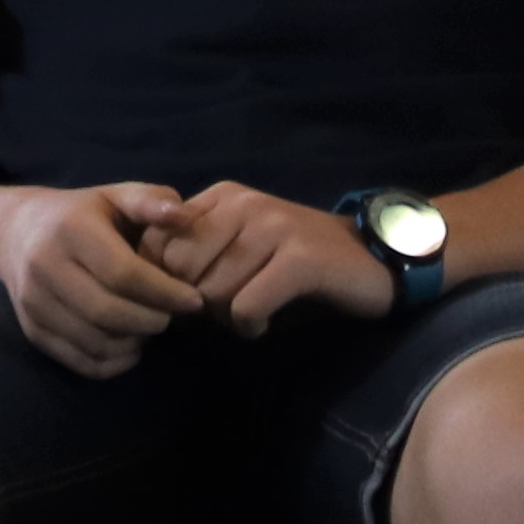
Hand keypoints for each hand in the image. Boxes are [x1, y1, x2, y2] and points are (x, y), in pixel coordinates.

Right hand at [0, 183, 199, 377]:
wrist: (13, 231)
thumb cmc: (80, 214)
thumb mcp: (115, 195)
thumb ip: (151, 201)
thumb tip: (183, 216)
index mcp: (70, 230)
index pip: (123, 273)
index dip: (165, 293)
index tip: (193, 300)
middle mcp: (44, 266)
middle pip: (107, 312)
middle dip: (151, 321)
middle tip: (170, 316)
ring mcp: (33, 302)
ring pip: (93, 341)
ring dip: (133, 342)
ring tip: (148, 327)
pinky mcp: (31, 329)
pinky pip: (78, 360)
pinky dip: (112, 363)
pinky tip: (127, 345)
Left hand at [155, 182, 394, 334]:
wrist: (376, 259)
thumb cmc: (298, 261)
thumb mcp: (242, 245)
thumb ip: (198, 252)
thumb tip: (147, 285)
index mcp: (222, 197)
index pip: (156, 242)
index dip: (164, 279)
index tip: (191, 296)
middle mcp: (243, 204)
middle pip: (180, 271)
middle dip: (195, 301)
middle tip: (225, 309)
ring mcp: (273, 228)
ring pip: (211, 293)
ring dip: (225, 317)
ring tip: (250, 312)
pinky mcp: (299, 260)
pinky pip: (244, 307)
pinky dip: (249, 326)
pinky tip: (264, 324)